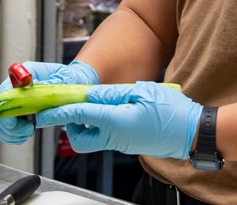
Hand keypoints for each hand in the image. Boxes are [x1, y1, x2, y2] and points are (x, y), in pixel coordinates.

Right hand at [0, 61, 99, 144]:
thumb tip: (34, 95)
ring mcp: (16, 102)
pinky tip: (25, 135)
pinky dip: (13, 136)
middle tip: (26, 130)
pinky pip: (7, 129)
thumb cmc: (69, 77)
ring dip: (10, 133)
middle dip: (7, 125)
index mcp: (24, 73)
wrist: (74, 83)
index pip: (4, 91)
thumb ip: (48, 87)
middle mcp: (15, 87)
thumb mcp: (64, 79)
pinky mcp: (20, 114)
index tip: (12, 122)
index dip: (4, 108)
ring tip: (27, 133)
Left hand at [36, 81, 202, 158]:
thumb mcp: (142, 92)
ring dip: (87, 122)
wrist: (193, 133)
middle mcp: (116, 137)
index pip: (80, 115)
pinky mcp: (128, 143)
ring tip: (94, 103)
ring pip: (93, 137)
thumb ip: (113, 94)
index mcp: (117, 122)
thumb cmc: (173, 112)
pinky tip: (111, 109)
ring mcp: (122, 143)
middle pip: (80, 138)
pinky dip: (101, 123)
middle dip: (70, 125)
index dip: (59, 112)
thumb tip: (90, 94)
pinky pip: (107, 135)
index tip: (44, 112)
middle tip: (72, 106)